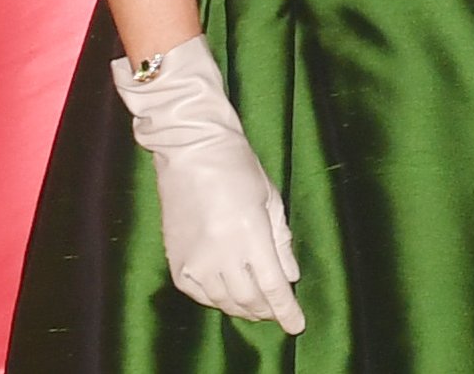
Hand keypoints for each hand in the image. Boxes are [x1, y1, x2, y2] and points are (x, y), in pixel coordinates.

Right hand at [111, 34, 304, 332]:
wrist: (190, 148)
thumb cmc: (236, 165)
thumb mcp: (269, 197)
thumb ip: (280, 239)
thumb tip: (291, 275)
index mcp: (249, 232)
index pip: (272, 285)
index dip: (286, 310)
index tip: (297, 325)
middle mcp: (221, 253)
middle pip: (248, 300)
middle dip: (267, 311)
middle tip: (277, 312)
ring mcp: (195, 260)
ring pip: (223, 302)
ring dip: (243, 308)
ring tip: (256, 306)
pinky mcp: (176, 262)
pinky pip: (199, 295)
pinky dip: (216, 300)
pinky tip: (226, 294)